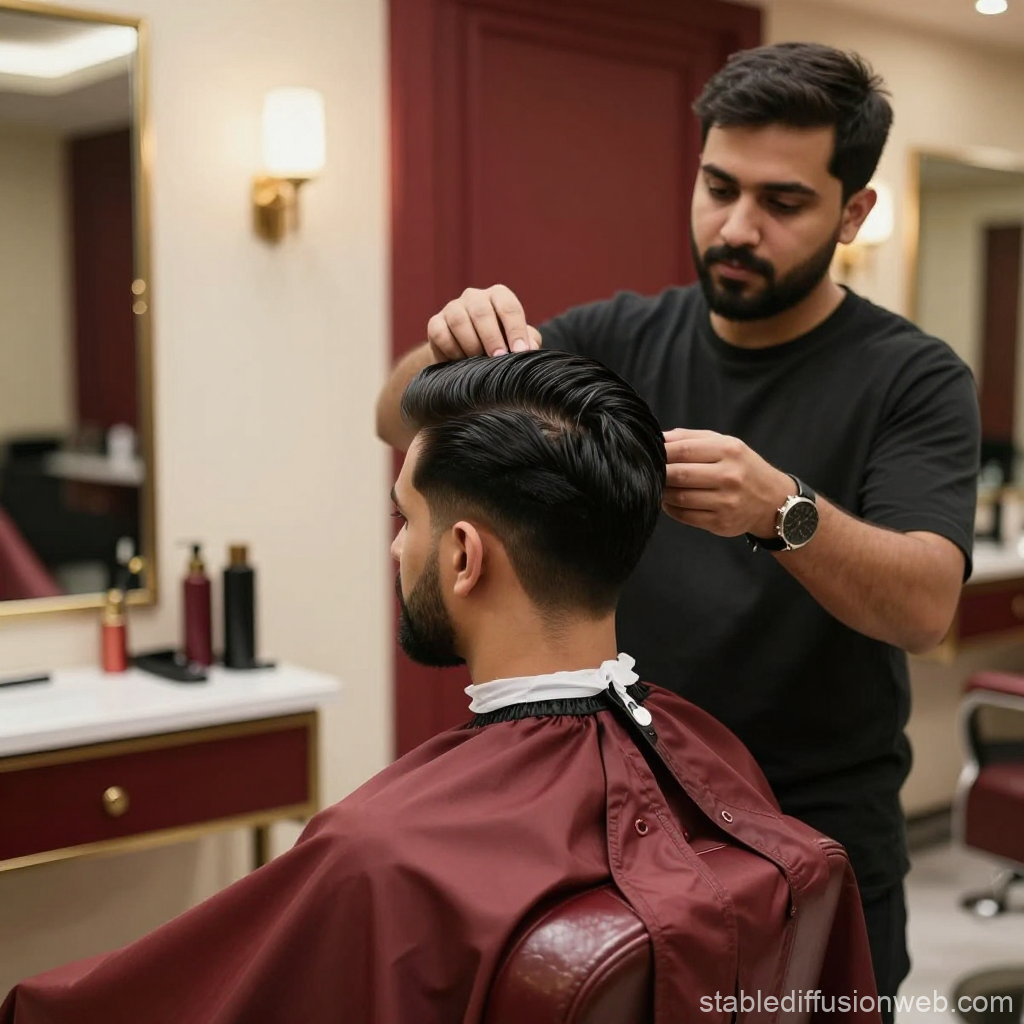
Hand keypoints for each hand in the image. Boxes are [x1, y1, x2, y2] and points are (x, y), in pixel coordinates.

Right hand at [426, 285, 542, 362]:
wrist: (466, 356)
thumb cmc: (498, 345)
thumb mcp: (516, 342)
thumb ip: (528, 341)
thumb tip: (531, 347)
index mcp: (498, 296)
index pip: (508, 307)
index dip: (515, 330)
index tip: (520, 351)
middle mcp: (474, 297)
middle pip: (482, 312)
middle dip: (492, 338)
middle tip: (498, 358)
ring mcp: (452, 308)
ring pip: (459, 321)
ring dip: (470, 344)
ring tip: (478, 361)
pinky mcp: (435, 323)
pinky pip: (440, 334)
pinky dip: (451, 350)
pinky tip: (460, 361)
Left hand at [662, 428, 793, 537]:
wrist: (772, 500)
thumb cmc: (741, 467)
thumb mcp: (724, 443)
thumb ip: (690, 438)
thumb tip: (658, 438)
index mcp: (729, 450)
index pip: (683, 450)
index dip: (661, 452)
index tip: (649, 453)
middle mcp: (730, 476)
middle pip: (679, 474)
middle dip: (659, 473)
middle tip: (650, 471)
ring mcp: (726, 502)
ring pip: (679, 497)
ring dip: (662, 492)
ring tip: (658, 486)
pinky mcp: (721, 523)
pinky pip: (685, 516)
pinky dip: (671, 508)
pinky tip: (669, 501)